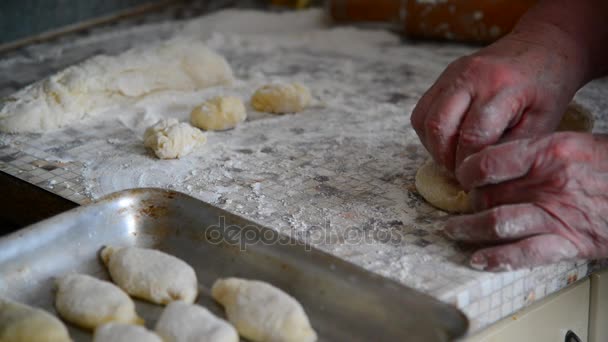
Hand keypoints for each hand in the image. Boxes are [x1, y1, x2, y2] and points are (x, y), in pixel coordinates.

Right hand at [411, 29, 585, 171]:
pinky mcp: (443, 76)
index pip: (472, 137)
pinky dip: (428, 132)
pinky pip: (421, 110)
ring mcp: (451, 73)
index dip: (470, 165)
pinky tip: (447, 141)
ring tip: (452, 158)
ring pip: (422, 119)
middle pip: (438, 126)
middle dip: (445, 158)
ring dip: (433, 146)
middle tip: (460, 173)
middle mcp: (470, 76)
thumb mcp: (543, 122)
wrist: (543, 46)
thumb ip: (511, 147)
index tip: (476, 180)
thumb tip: (481, 173)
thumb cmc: (548, 88)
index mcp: (501, 87)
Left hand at [444, 132, 607, 270]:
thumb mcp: (575, 143)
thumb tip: (500, 159)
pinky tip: (478, 260)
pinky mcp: (570, 242)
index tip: (461, 176)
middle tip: (462, 203)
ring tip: (452, 231)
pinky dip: (497, 259)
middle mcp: (549, 182)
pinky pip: (524, 254)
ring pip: (497, 222)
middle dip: (468, 201)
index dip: (467, 171)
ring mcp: (558, 214)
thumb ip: (537, 150)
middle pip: (489, 193)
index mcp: (550, 151)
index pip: (489, 160)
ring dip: (469, 229)